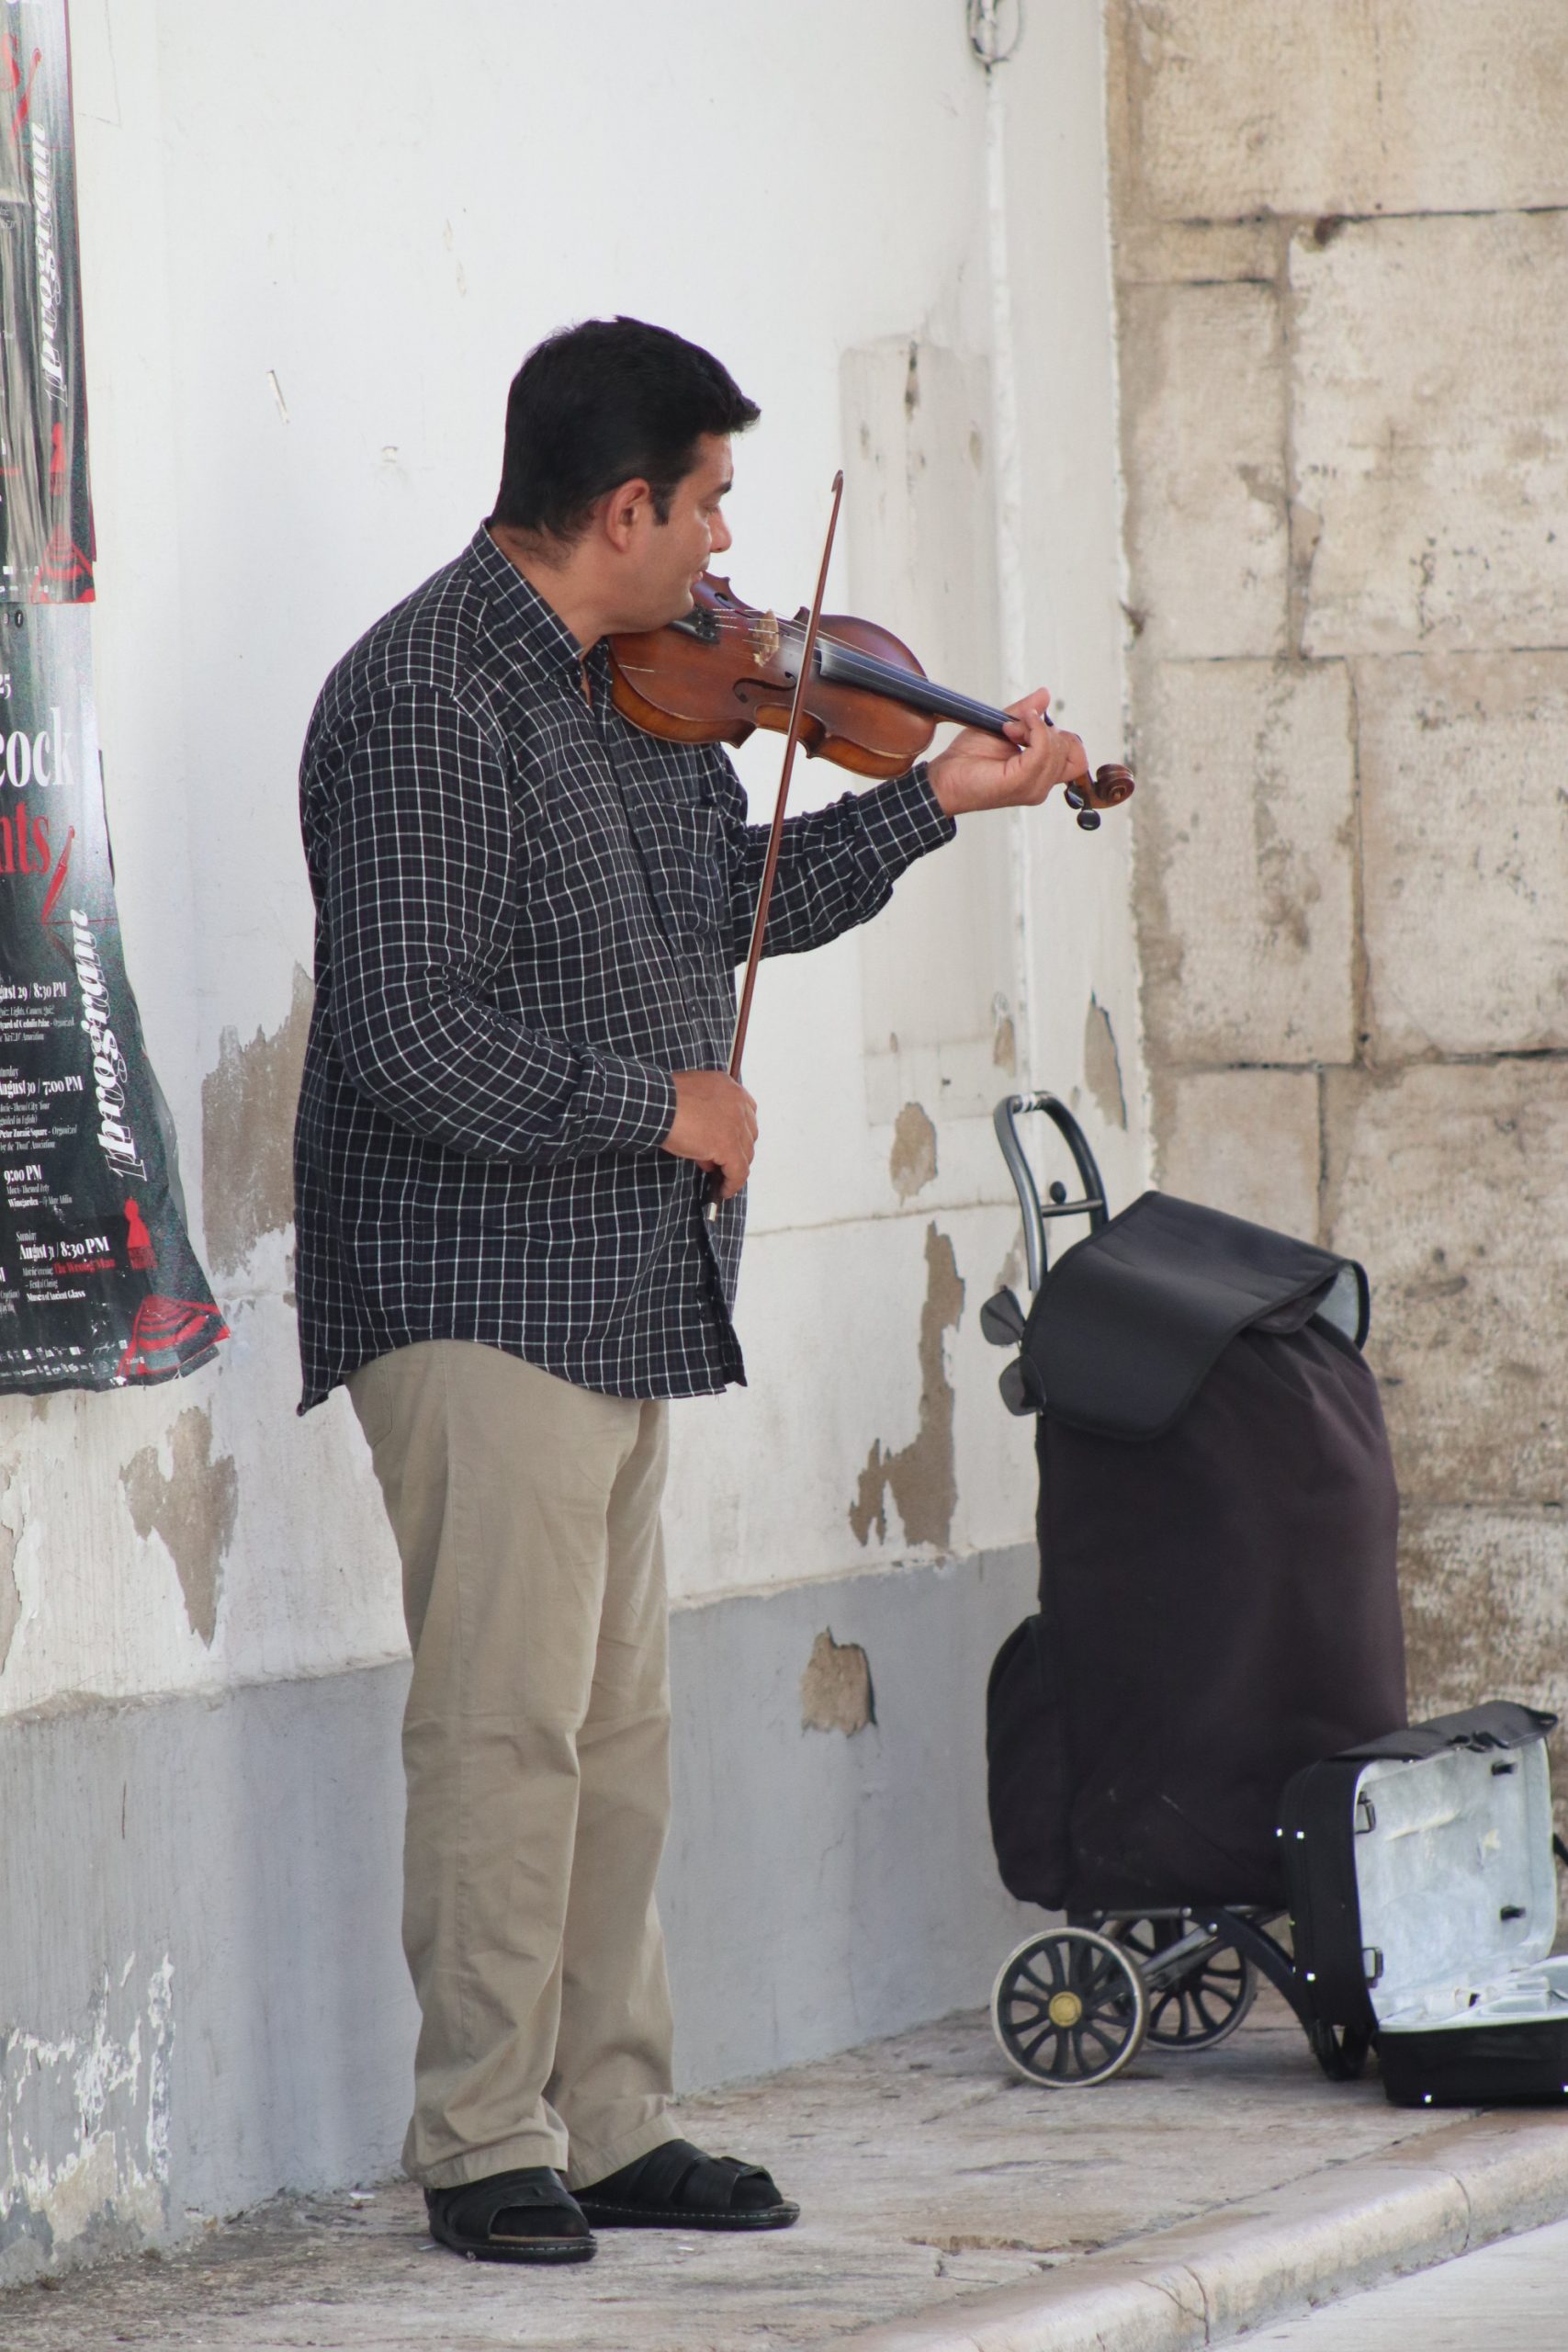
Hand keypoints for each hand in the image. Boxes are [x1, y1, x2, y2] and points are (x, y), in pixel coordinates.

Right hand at [661, 1069, 758, 1200]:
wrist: (657, 1104)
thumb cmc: (665, 1098)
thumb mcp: (691, 1100)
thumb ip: (705, 1117)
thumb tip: (708, 1150)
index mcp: (729, 1087)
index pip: (746, 1113)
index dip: (738, 1131)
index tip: (730, 1141)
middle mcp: (738, 1104)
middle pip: (749, 1134)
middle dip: (738, 1148)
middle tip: (722, 1160)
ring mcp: (736, 1126)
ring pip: (746, 1154)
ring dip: (734, 1166)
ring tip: (721, 1177)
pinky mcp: (729, 1146)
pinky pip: (738, 1171)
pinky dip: (733, 1183)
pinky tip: (724, 1190)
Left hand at [926, 691, 1087, 816]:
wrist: (943, 778)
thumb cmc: (966, 760)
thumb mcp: (1001, 726)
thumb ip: (1025, 713)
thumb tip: (1045, 695)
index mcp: (1040, 775)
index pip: (1076, 757)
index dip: (1060, 736)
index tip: (1029, 726)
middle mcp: (1041, 784)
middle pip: (1071, 749)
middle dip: (1046, 729)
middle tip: (1013, 728)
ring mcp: (1034, 787)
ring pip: (1058, 747)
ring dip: (1033, 728)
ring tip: (1008, 731)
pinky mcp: (1022, 782)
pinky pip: (1043, 749)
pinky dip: (1032, 731)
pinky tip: (1012, 729)